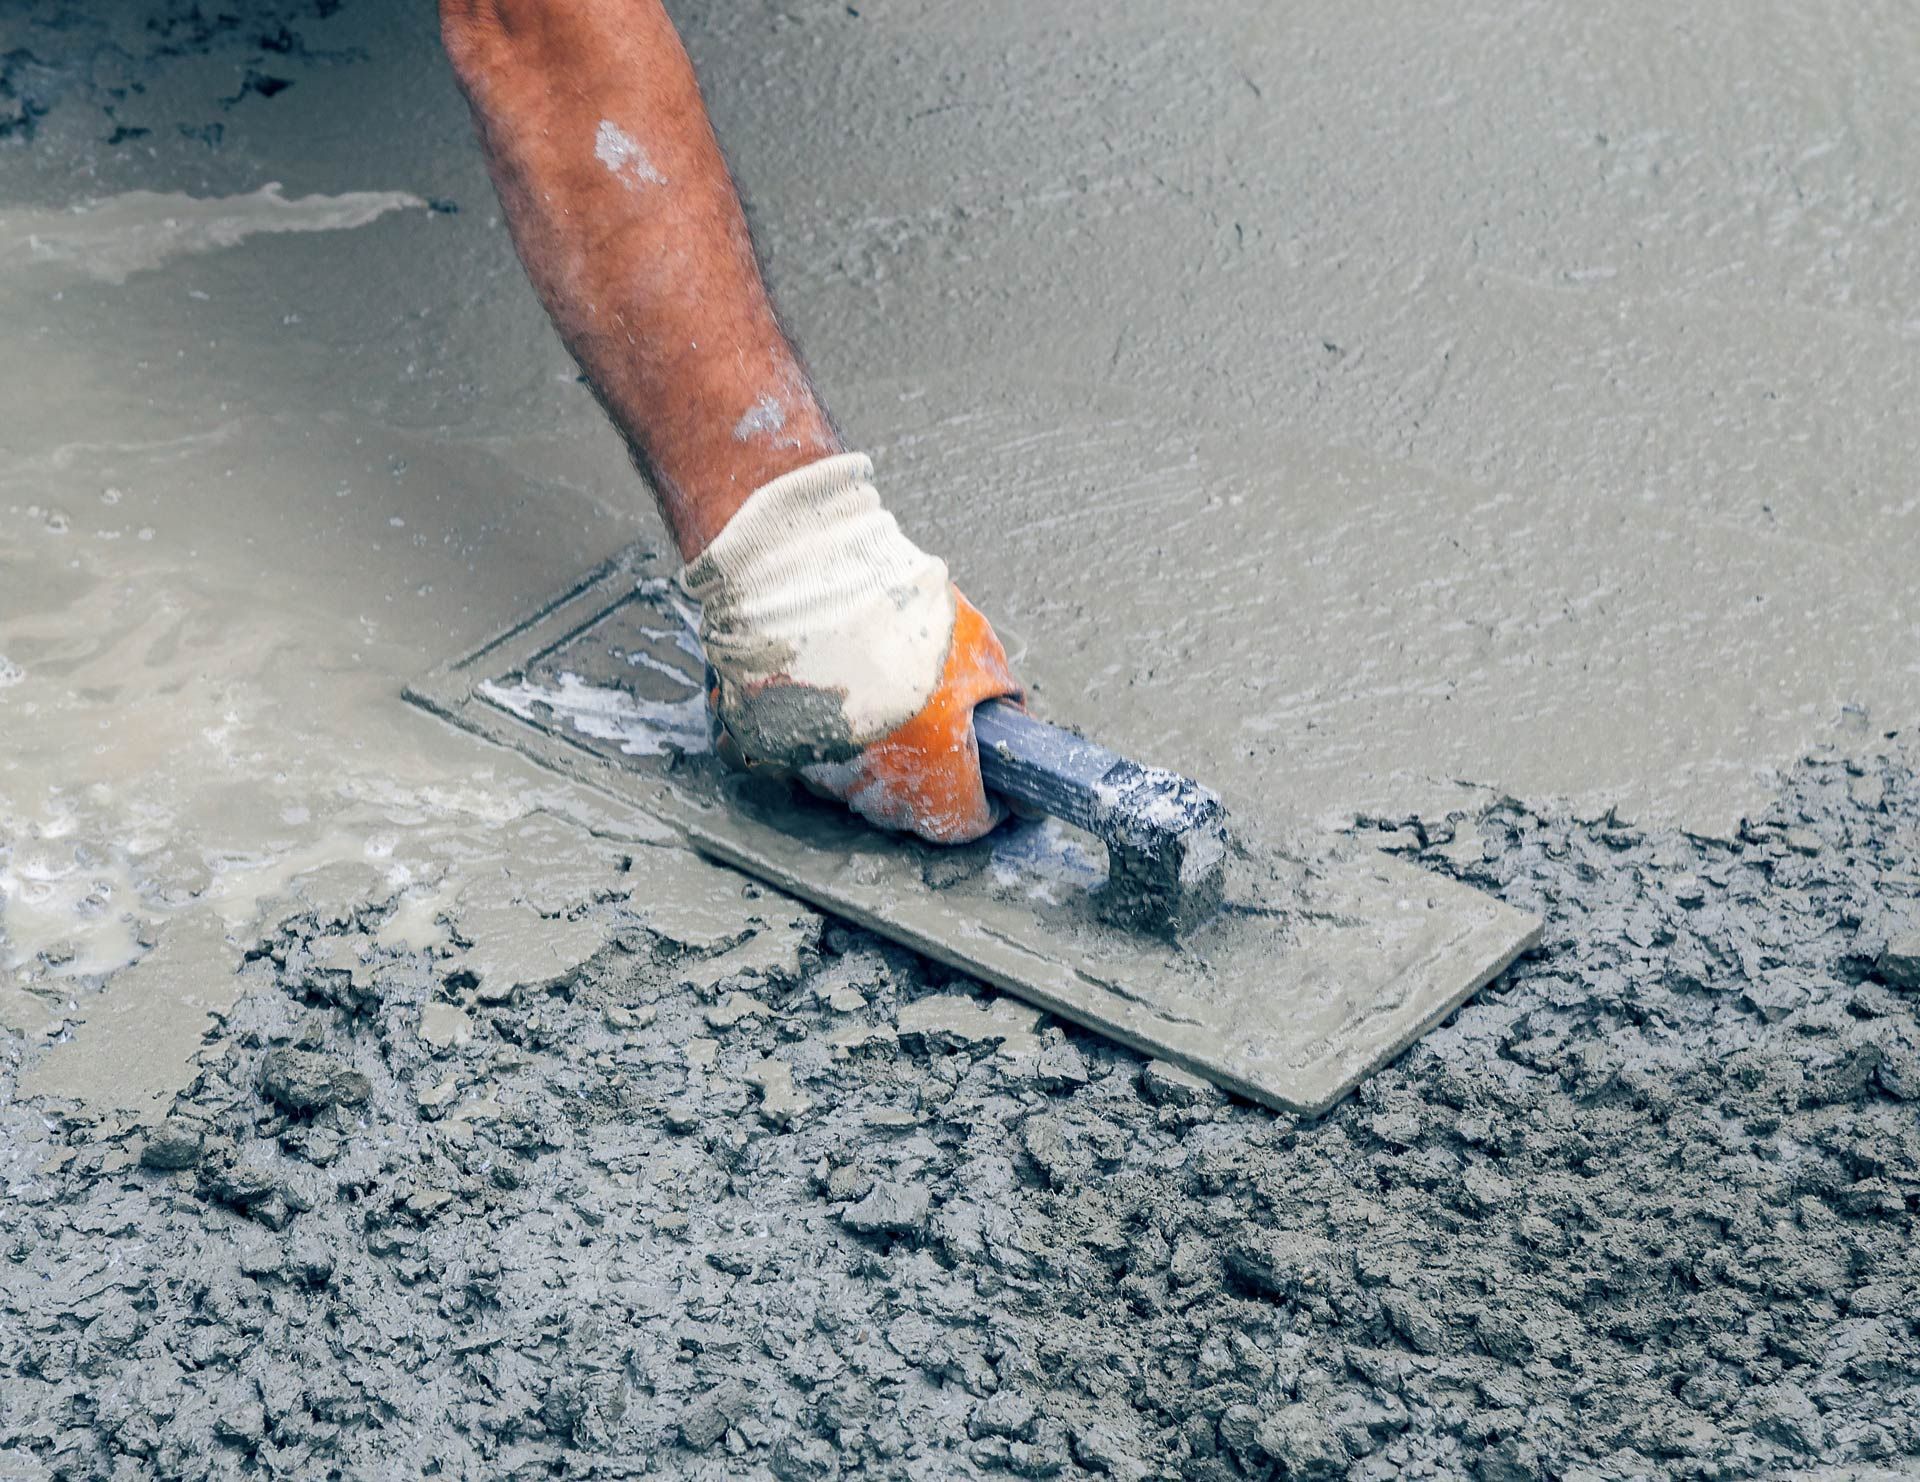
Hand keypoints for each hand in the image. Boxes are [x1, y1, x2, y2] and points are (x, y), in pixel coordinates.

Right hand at [682, 454, 1020, 843]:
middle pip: (909, 807)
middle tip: (934, 728)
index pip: (965, 819)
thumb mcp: (973, 641)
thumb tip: (1008, 725)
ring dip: (873, 755)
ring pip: (855, 785)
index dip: (986, 800)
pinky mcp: (766, 748)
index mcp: (928, 765)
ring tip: (876, 696)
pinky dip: (815, 738)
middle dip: (929, 775)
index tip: (993, 783)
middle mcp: (869, 782)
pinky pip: (800, 759)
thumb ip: (995, 697)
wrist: (792, 568)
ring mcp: (813, 769)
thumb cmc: (884, 601)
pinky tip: (827, 696)